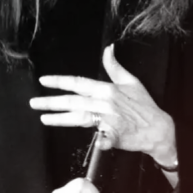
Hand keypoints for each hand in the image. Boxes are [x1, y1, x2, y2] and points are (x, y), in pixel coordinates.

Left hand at [30, 44, 177, 167]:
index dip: (59, 81)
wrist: (159, 128)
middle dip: (50, 102)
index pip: (78, 83)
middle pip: (72, 101)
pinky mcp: (114, 135)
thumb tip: (108, 49)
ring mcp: (109, 119)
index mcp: (106, 89)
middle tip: (33, 103)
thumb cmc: (144, 105)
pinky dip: (100, 141)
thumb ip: (115, 67)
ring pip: (78, 118)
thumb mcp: (131, 82)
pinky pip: (103, 138)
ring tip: (44, 118)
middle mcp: (105, 103)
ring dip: (60, 118)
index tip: (43, 81)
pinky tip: (94, 144)